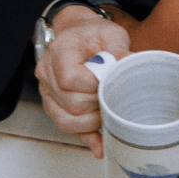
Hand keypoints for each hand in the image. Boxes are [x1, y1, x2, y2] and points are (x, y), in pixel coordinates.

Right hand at [34, 8, 129, 157]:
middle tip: (114, 98)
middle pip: (71, 102)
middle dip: (97, 105)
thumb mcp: (110, 34)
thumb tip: (131, 67)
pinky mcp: (53, 105)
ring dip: (92, 123)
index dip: (93, 87)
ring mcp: (48, 91)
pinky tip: (100, 143)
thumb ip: (120, 51)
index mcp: (60, 51)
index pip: (70, 78)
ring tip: (109, 113)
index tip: (110, 83)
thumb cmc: (92, 34)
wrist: (79, 35)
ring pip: (65, 120)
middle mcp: (47, 72)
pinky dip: (85, 136)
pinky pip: (66, 127)